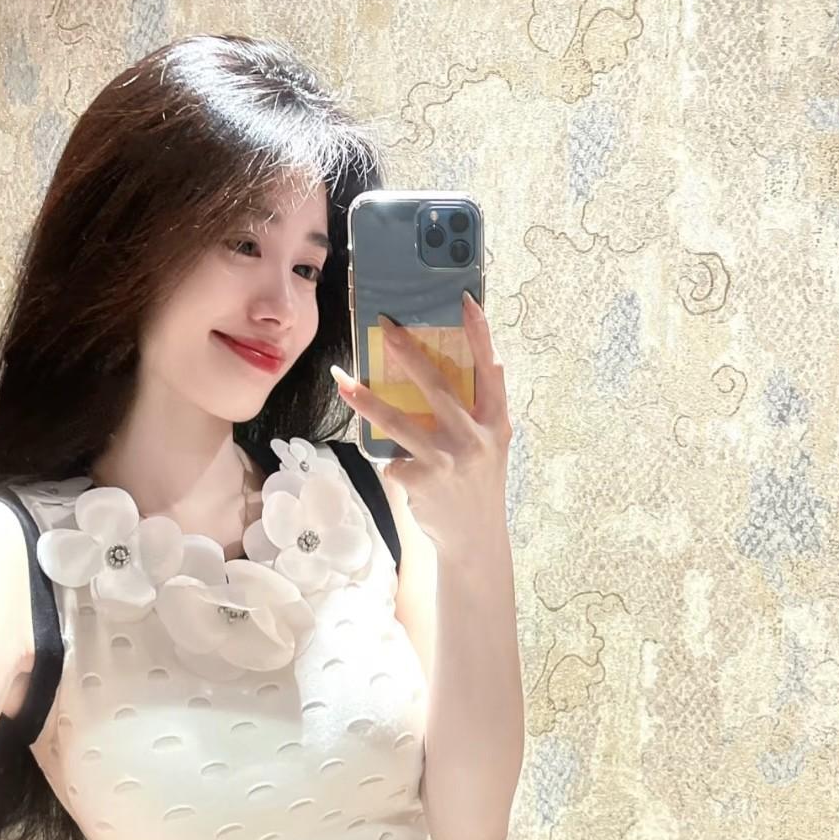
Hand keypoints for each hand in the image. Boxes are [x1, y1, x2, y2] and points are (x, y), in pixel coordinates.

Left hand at [329, 292, 511, 558]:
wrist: (474, 539)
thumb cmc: (476, 484)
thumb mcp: (490, 447)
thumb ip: (476, 413)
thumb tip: (443, 371)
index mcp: (496, 424)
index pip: (491, 370)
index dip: (481, 335)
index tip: (466, 300)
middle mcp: (476, 439)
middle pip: (437, 386)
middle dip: (408, 353)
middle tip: (386, 326)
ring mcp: (449, 460)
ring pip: (399, 421)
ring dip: (367, 400)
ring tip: (342, 382)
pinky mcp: (424, 481)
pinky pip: (394, 460)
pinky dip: (394, 463)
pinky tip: (406, 475)